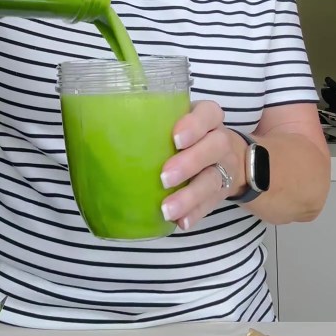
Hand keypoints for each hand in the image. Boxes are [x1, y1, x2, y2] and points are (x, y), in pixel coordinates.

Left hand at [160, 101, 246, 229]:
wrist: (228, 157)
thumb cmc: (189, 135)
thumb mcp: (178, 120)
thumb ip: (154, 122)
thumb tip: (107, 131)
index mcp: (208, 118)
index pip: (209, 113)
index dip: (194, 125)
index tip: (175, 138)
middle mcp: (221, 140)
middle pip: (215, 147)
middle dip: (190, 162)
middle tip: (164, 177)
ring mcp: (224, 167)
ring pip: (213, 179)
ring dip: (190, 196)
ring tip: (167, 209)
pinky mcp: (223, 191)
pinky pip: (211, 203)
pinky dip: (195, 213)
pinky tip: (181, 222)